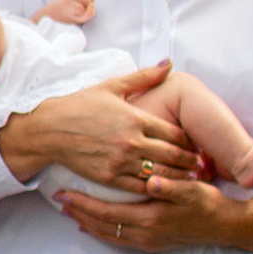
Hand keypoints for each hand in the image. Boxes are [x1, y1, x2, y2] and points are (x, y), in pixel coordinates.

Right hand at [0, 64, 196, 190]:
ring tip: (192, 181)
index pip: (174, 133)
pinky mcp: (109, 178)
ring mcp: (121, 162)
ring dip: (179, 179)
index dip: (190, 142)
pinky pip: (139, 187)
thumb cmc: (79, 105)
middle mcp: (132, 142)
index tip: (199, 146)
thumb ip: (144, 77)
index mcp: (135, 118)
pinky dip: (156, 189)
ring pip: (160, 174)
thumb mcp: (112, 86)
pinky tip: (165, 190)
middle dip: (191, 163)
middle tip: (204, 168)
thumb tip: (169, 63)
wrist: (48, 129)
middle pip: (173, 156)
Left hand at [52, 176, 252, 253]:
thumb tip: (150, 180)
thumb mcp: (192, 190)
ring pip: (108, 234)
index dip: (84, 203)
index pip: (108, 211)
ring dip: (86, 223)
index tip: (64, 193)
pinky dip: (102, 233)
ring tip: (68, 211)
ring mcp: (147, 241)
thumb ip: (170, 185)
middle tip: (57, 200)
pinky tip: (91, 227)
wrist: (225, 226)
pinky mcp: (152, 244)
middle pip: (102, 225)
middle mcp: (145, 233)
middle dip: (78, 212)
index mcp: (151, 217)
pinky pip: (119, 240)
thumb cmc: (208, 203)